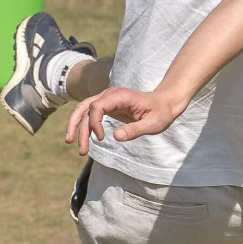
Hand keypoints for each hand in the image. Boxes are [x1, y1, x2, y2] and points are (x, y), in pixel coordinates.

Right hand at [65, 85, 186, 154]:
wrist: (165, 102)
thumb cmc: (161, 112)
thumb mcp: (153, 124)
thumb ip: (135, 129)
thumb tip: (115, 136)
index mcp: (120, 96)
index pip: (96, 106)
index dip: (94, 123)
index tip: (100, 138)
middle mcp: (109, 94)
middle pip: (84, 107)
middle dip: (77, 127)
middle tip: (79, 149)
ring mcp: (106, 99)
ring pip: (83, 110)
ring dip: (77, 127)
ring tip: (77, 147)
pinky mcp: (107, 106)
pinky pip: (90, 114)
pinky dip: (83, 126)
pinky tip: (83, 139)